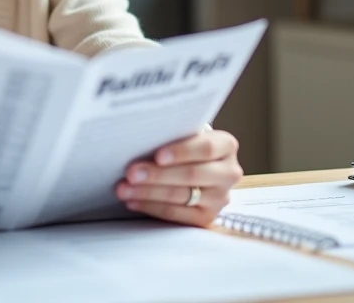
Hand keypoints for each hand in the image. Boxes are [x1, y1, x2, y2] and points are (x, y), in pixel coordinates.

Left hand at [115, 128, 241, 226]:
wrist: (198, 167)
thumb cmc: (185, 146)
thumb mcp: (185, 135)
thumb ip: (172, 135)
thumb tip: (138, 139)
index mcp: (226, 146)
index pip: (206, 148)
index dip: (181, 152)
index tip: (157, 155)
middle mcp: (229, 173)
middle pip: (191, 174)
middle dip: (157, 175)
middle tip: (131, 173)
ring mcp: (220, 198)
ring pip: (181, 195)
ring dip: (148, 193)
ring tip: (124, 189)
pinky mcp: (207, 217)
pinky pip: (177, 214)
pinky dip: (152, 207)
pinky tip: (134, 202)